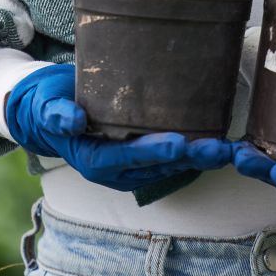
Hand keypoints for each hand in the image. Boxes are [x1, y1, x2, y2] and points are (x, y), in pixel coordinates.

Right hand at [3, 64, 234, 191]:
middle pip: (157, 165)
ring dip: (200, 158)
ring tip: (229, 148)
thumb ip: (57, 114)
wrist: (52, 111)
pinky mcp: (144, 156)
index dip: (153, 152)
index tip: (179, 143)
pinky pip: (173, 157)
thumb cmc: (49, 104)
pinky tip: (220, 143)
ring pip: (171, 165)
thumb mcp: (46, 106)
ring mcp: (132, 166)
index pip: (127, 157)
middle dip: (190, 158)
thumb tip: (71, 121)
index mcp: (94, 160)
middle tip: (219, 148)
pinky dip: (196, 152)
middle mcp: (116, 171)